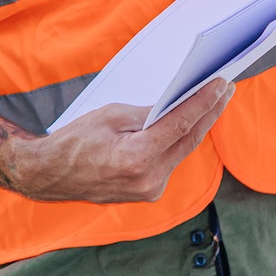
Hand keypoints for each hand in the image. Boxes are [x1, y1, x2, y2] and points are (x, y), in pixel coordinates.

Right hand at [10, 78, 232, 203]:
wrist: (49, 176)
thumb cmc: (74, 142)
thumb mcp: (110, 116)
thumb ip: (147, 113)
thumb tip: (176, 105)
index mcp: (137, 158)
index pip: (181, 124)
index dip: (204, 102)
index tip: (222, 83)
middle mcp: (148, 179)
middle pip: (189, 139)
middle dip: (209, 112)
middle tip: (226, 87)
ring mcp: (150, 190)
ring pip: (183, 151)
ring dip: (198, 126)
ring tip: (214, 101)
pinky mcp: (148, 192)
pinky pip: (171, 161)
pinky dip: (180, 141)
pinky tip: (190, 123)